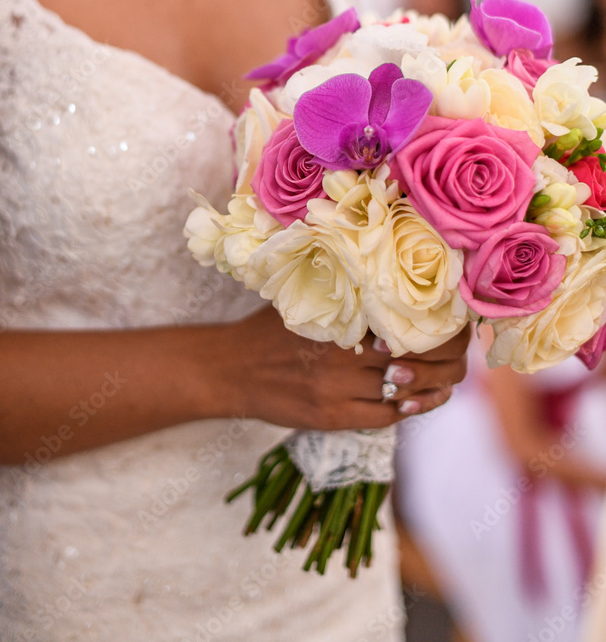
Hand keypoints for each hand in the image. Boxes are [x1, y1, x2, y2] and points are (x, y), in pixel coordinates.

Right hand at [217, 305, 469, 430]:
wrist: (231, 368)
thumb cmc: (271, 329)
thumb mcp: (307, 300)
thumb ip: (346, 292)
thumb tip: (391, 275)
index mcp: (343, 317)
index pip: (408, 322)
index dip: (442, 328)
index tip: (458, 324)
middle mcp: (343, 353)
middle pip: (415, 360)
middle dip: (447, 361)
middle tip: (462, 358)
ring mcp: (337, 388)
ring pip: (403, 391)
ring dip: (432, 388)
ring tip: (448, 382)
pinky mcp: (331, 416)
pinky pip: (383, 416)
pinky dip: (406, 409)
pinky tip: (417, 402)